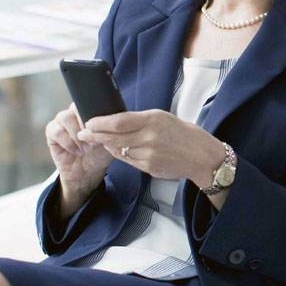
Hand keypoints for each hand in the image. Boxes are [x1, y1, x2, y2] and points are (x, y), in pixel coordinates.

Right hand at [45, 104, 113, 210]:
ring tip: (85, 147)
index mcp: (90, 110)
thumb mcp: (111, 139)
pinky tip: (76, 150)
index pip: (89, 101)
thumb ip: (110, 127)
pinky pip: (56, 131)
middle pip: (75, 106)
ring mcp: (62, 122)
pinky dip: (67, 142)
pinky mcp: (52, 132)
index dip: (94, 113)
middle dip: (85, 123)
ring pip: (64, 117)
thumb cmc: (101, 152)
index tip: (101, 128)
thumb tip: (109, 121)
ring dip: (76, 134)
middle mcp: (74, 113)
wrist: (88, 171)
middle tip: (93, 139)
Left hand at [78, 109, 226, 191]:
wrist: (202, 156)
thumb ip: (140, 120)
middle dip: (95, 135)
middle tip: (84, 133)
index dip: (99, 122)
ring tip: (101, 140)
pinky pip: (127, 160)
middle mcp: (149, 137)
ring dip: (107, 145)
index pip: (118, 121)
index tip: (89, 121)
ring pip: (118, 149)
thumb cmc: (184, 134)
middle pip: (113, 137)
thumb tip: (115, 122)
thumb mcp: (164, 118)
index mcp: (153, 120)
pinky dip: (120, 154)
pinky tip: (119, 149)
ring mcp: (148, 154)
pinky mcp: (148, 167)